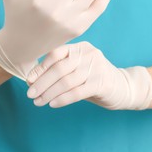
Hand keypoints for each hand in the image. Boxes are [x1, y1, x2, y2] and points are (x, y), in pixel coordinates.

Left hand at [26, 41, 151, 109]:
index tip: (29, 80)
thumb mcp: (77, 69)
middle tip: (30, 94)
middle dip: (42, 83)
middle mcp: (89, 54)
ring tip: (38, 102)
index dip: (41, 67)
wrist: (122, 87)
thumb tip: (32, 79)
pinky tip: (53, 104)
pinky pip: (77, 92)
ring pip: (66, 82)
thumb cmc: (93, 78)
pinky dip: (62, 99)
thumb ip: (59, 70)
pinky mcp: (102, 83)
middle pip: (59, 68)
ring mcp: (97, 68)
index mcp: (81, 47)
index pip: (56, 54)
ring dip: (49, 93)